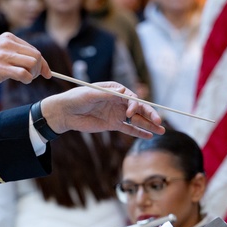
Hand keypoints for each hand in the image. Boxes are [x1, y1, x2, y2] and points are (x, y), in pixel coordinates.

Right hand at [0, 33, 49, 91]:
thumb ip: (15, 54)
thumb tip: (37, 64)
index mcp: (8, 38)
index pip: (33, 49)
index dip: (43, 63)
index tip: (47, 73)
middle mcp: (7, 44)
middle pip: (37, 55)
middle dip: (40, 69)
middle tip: (33, 78)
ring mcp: (3, 55)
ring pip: (33, 63)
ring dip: (34, 74)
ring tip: (26, 79)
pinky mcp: (0, 68)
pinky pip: (24, 74)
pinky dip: (27, 79)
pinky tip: (22, 81)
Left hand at [41, 82, 164, 139]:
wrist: (65, 113)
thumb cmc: (76, 99)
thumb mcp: (90, 94)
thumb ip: (107, 94)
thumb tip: (122, 92)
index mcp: (115, 90)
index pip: (131, 97)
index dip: (135, 104)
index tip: (131, 112)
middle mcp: (119, 101)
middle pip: (139, 108)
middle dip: (149, 115)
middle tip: (159, 122)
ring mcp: (117, 114)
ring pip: (137, 119)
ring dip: (149, 125)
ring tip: (162, 130)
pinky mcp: (113, 125)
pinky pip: (129, 129)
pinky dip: (139, 132)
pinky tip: (150, 136)